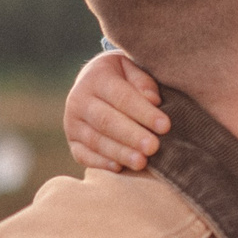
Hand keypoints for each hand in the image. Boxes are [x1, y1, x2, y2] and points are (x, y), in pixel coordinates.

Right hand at [63, 50, 167, 172]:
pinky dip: (100, 163)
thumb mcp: (132, 69)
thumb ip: (143, 82)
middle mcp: (79, 100)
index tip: (165, 126)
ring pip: (95, 140)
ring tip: (141, 162)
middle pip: (107, 121)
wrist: (93, 83)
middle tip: (153, 147)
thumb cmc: (123, 78)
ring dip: (120, 153)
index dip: (144, 112)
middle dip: (132, 135)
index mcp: (96, 77)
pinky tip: (119, 168)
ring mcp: (72, 123)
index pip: (122, 97)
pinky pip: (83, 155)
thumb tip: (153, 100)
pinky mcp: (72, 142)